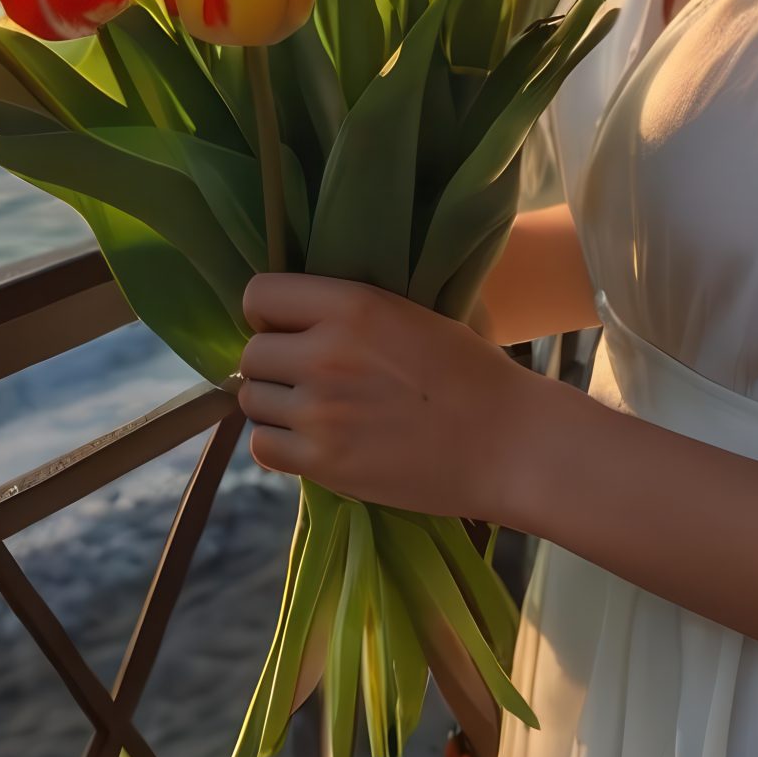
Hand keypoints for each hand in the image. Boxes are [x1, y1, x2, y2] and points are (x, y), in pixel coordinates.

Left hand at [236, 272, 544, 523]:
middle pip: (251, 354)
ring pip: (252, 401)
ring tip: (314, 411)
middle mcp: (326, 353)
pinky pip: (264, 446)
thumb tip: (300, 319)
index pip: (259, 294)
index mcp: (352, 304)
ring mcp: (320, 410)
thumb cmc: (471, 372)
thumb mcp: (409, 314)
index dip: (265, 313)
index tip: (284, 328)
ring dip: (276, 405)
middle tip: (304, 377)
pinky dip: (281, 444)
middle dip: (272, 364)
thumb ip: (350, 314)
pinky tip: (314, 440)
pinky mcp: (323, 462)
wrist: (506, 441)